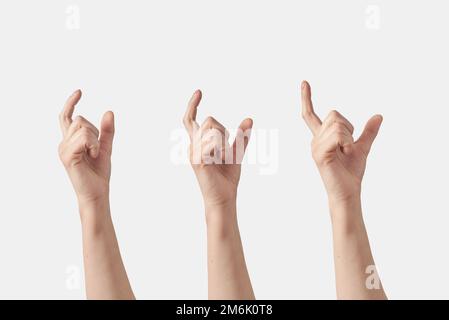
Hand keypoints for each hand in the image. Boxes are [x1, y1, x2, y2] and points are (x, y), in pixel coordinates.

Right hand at [58, 90, 114, 207]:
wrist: (97, 193)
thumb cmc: (99, 173)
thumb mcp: (106, 147)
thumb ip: (107, 131)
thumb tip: (109, 111)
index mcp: (70, 141)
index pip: (66, 117)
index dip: (71, 102)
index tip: (79, 91)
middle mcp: (63, 143)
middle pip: (80, 120)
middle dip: (94, 132)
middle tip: (96, 150)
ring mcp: (63, 149)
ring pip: (83, 128)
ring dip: (95, 140)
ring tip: (94, 155)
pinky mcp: (67, 156)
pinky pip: (84, 138)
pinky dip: (94, 145)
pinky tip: (93, 156)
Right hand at [183, 90, 252, 217]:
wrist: (224, 198)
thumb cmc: (227, 178)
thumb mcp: (237, 153)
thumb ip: (241, 136)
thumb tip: (249, 119)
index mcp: (199, 143)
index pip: (190, 119)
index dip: (193, 104)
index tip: (199, 91)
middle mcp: (193, 145)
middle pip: (210, 120)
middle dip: (224, 131)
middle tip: (226, 150)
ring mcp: (193, 152)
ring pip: (213, 129)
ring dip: (224, 141)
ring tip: (222, 158)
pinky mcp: (197, 159)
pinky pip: (213, 141)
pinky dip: (223, 149)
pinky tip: (221, 161)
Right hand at [301, 81, 382, 204]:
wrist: (348, 191)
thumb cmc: (351, 172)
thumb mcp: (363, 147)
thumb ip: (368, 132)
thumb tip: (378, 115)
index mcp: (322, 137)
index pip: (310, 115)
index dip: (307, 98)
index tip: (304, 82)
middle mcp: (315, 139)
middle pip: (334, 114)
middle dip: (348, 126)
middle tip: (348, 146)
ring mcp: (315, 146)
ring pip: (337, 124)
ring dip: (349, 136)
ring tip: (345, 152)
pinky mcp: (319, 153)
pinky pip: (337, 136)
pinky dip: (347, 142)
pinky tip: (344, 152)